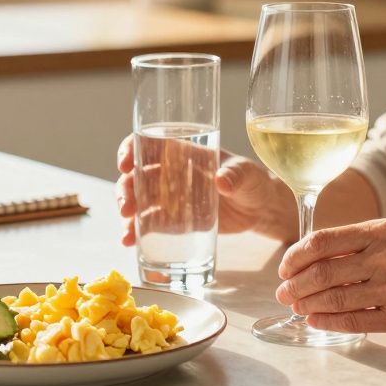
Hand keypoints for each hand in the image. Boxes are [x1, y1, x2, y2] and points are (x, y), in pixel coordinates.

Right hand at [116, 134, 296, 245]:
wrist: (260, 209)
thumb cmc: (254, 181)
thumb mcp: (248, 175)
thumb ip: (236, 175)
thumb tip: (222, 180)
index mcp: (186, 152)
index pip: (150, 143)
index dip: (131, 149)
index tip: (125, 164)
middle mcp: (172, 172)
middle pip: (137, 174)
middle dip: (125, 189)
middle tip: (126, 208)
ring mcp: (171, 196)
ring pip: (138, 199)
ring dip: (127, 213)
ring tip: (127, 232)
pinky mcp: (175, 219)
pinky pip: (149, 222)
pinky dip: (136, 231)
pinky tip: (129, 241)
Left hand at [274, 218, 385, 335]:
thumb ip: (361, 244)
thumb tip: (316, 259)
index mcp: (382, 231)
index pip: (323, 241)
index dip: (296, 256)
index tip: (285, 267)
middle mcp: (385, 256)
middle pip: (322, 271)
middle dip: (295, 285)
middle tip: (283, 292)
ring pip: (334, 298)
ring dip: (308, 305)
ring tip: (298, 308)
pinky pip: (354, 320)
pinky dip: (329, 322)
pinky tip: (317, 322)